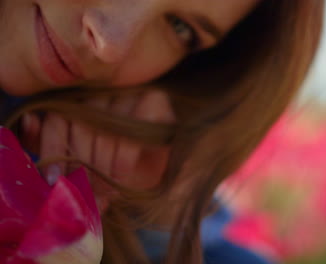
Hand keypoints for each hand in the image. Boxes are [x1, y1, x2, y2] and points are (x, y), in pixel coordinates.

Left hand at [21, 89, 175, 211]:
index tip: (52, 180)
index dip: (52, 149)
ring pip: (105, 129)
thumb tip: (28, 121)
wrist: (158, 170)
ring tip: (103, 191)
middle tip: (84, 193)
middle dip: (81, 165)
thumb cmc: (118, 165)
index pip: (58, 118)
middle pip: (81, 124)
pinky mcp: (155, 101)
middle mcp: (104, 91)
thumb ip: (55, 147)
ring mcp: (131, 92)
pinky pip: (133, 131)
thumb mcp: (83, 160)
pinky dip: (124, 160)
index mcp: (82, 101)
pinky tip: (121, 178)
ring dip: (102, 167)